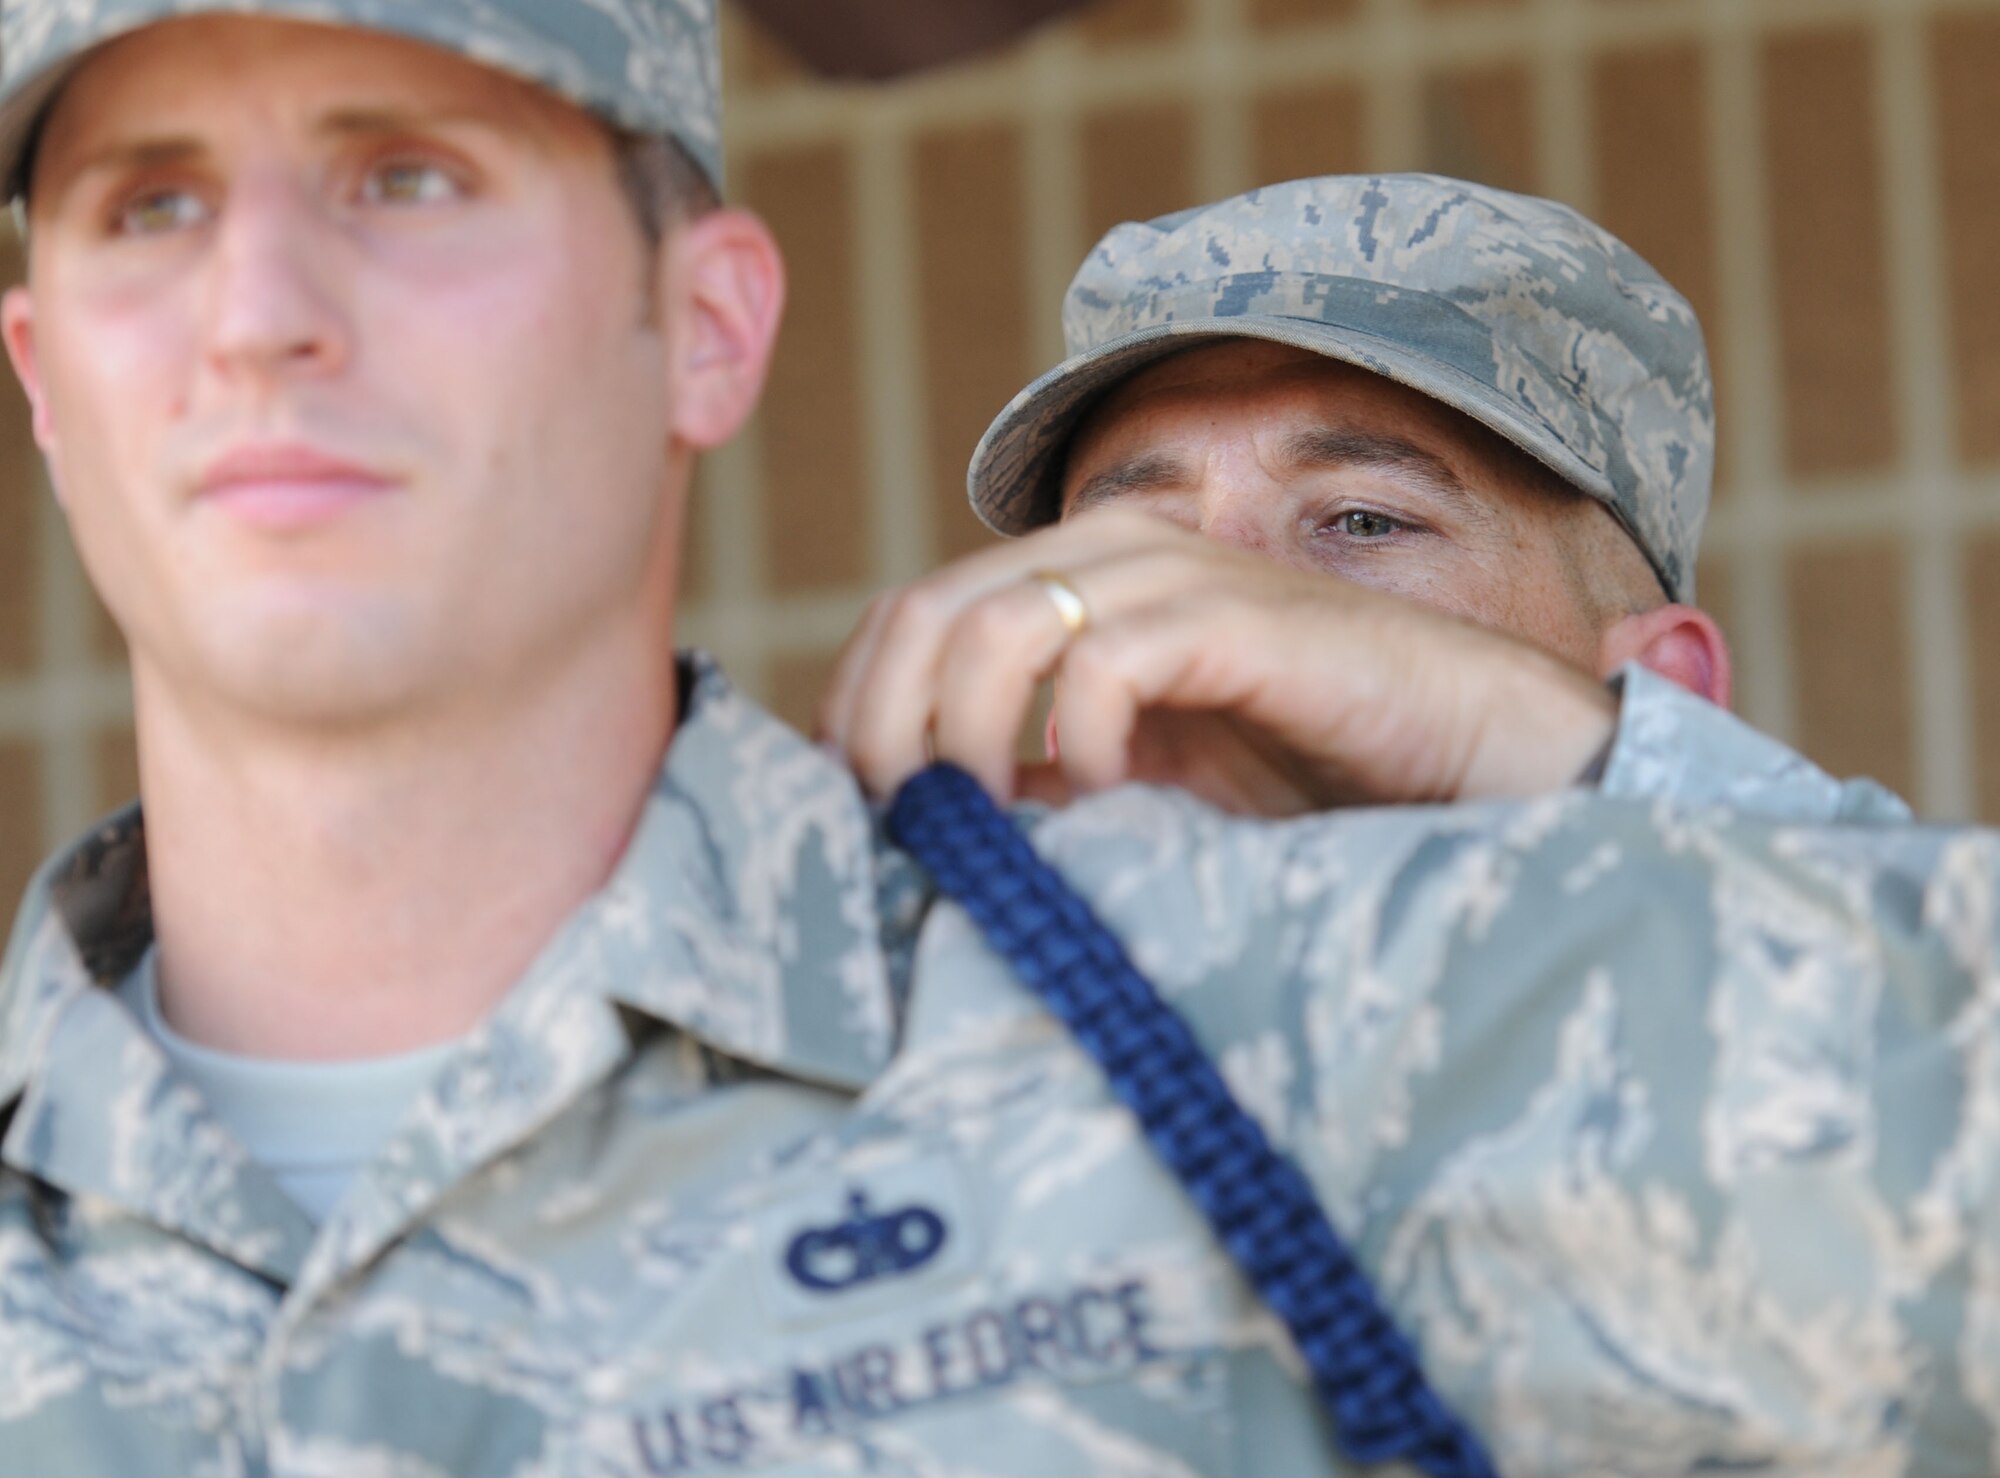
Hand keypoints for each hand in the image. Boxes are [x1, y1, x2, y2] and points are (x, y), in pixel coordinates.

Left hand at [818, 507, 1616, 814]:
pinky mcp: (1239, 618)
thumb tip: (918, 823)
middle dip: (883, 727)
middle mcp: (1111, 556)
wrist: (1458, 755)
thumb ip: (1031, 780)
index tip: (849, 812)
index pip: (907, 614)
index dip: (854, 707)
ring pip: (996, 624)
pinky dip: (1078, 734)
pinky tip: (1102, 794)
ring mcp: (1176, 576)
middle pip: (924, 611)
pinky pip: (1109, 658)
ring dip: (961, 735)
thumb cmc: (1298, 775)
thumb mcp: (1133, 783)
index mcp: (1074, 581)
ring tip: (980, 824)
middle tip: (893, 828)